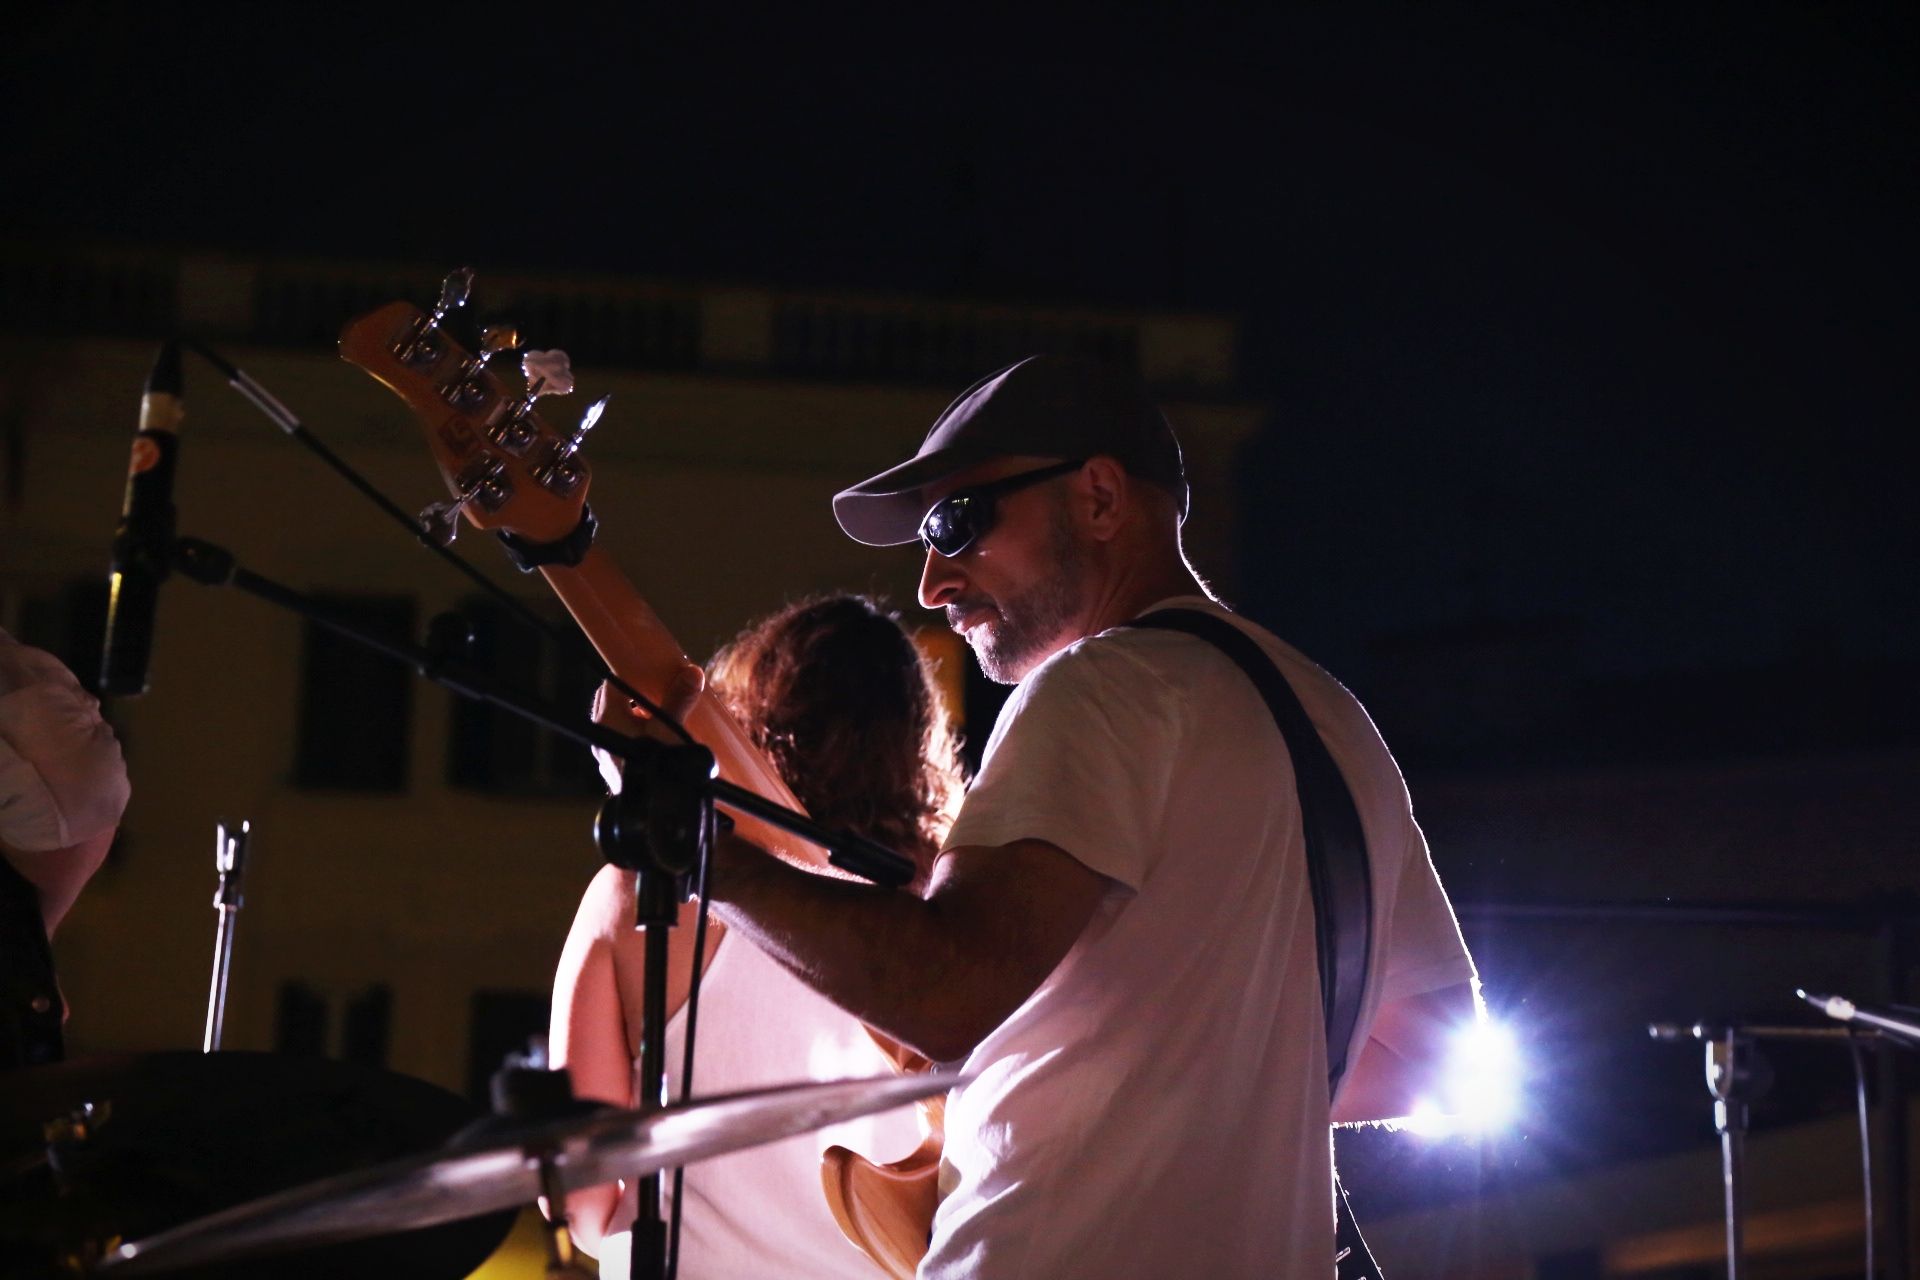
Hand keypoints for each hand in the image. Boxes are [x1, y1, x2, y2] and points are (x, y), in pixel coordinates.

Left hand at [590, 665, 704, 792]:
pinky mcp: (619, 772)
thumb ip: (679, 699)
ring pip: (622, 727)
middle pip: (616, 705)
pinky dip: (642, 738)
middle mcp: (603, 736)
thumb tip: (692, 673)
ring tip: (667, 715)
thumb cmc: (656, 767)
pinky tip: (663, 741)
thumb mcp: (670, 728)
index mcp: (607, 720)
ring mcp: (608, 757)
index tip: (650, 670)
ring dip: (641, 718)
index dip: (631, 674)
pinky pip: (627, 746)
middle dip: (637, 696)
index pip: (612, 685)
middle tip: (662, 689)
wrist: (653, 810)